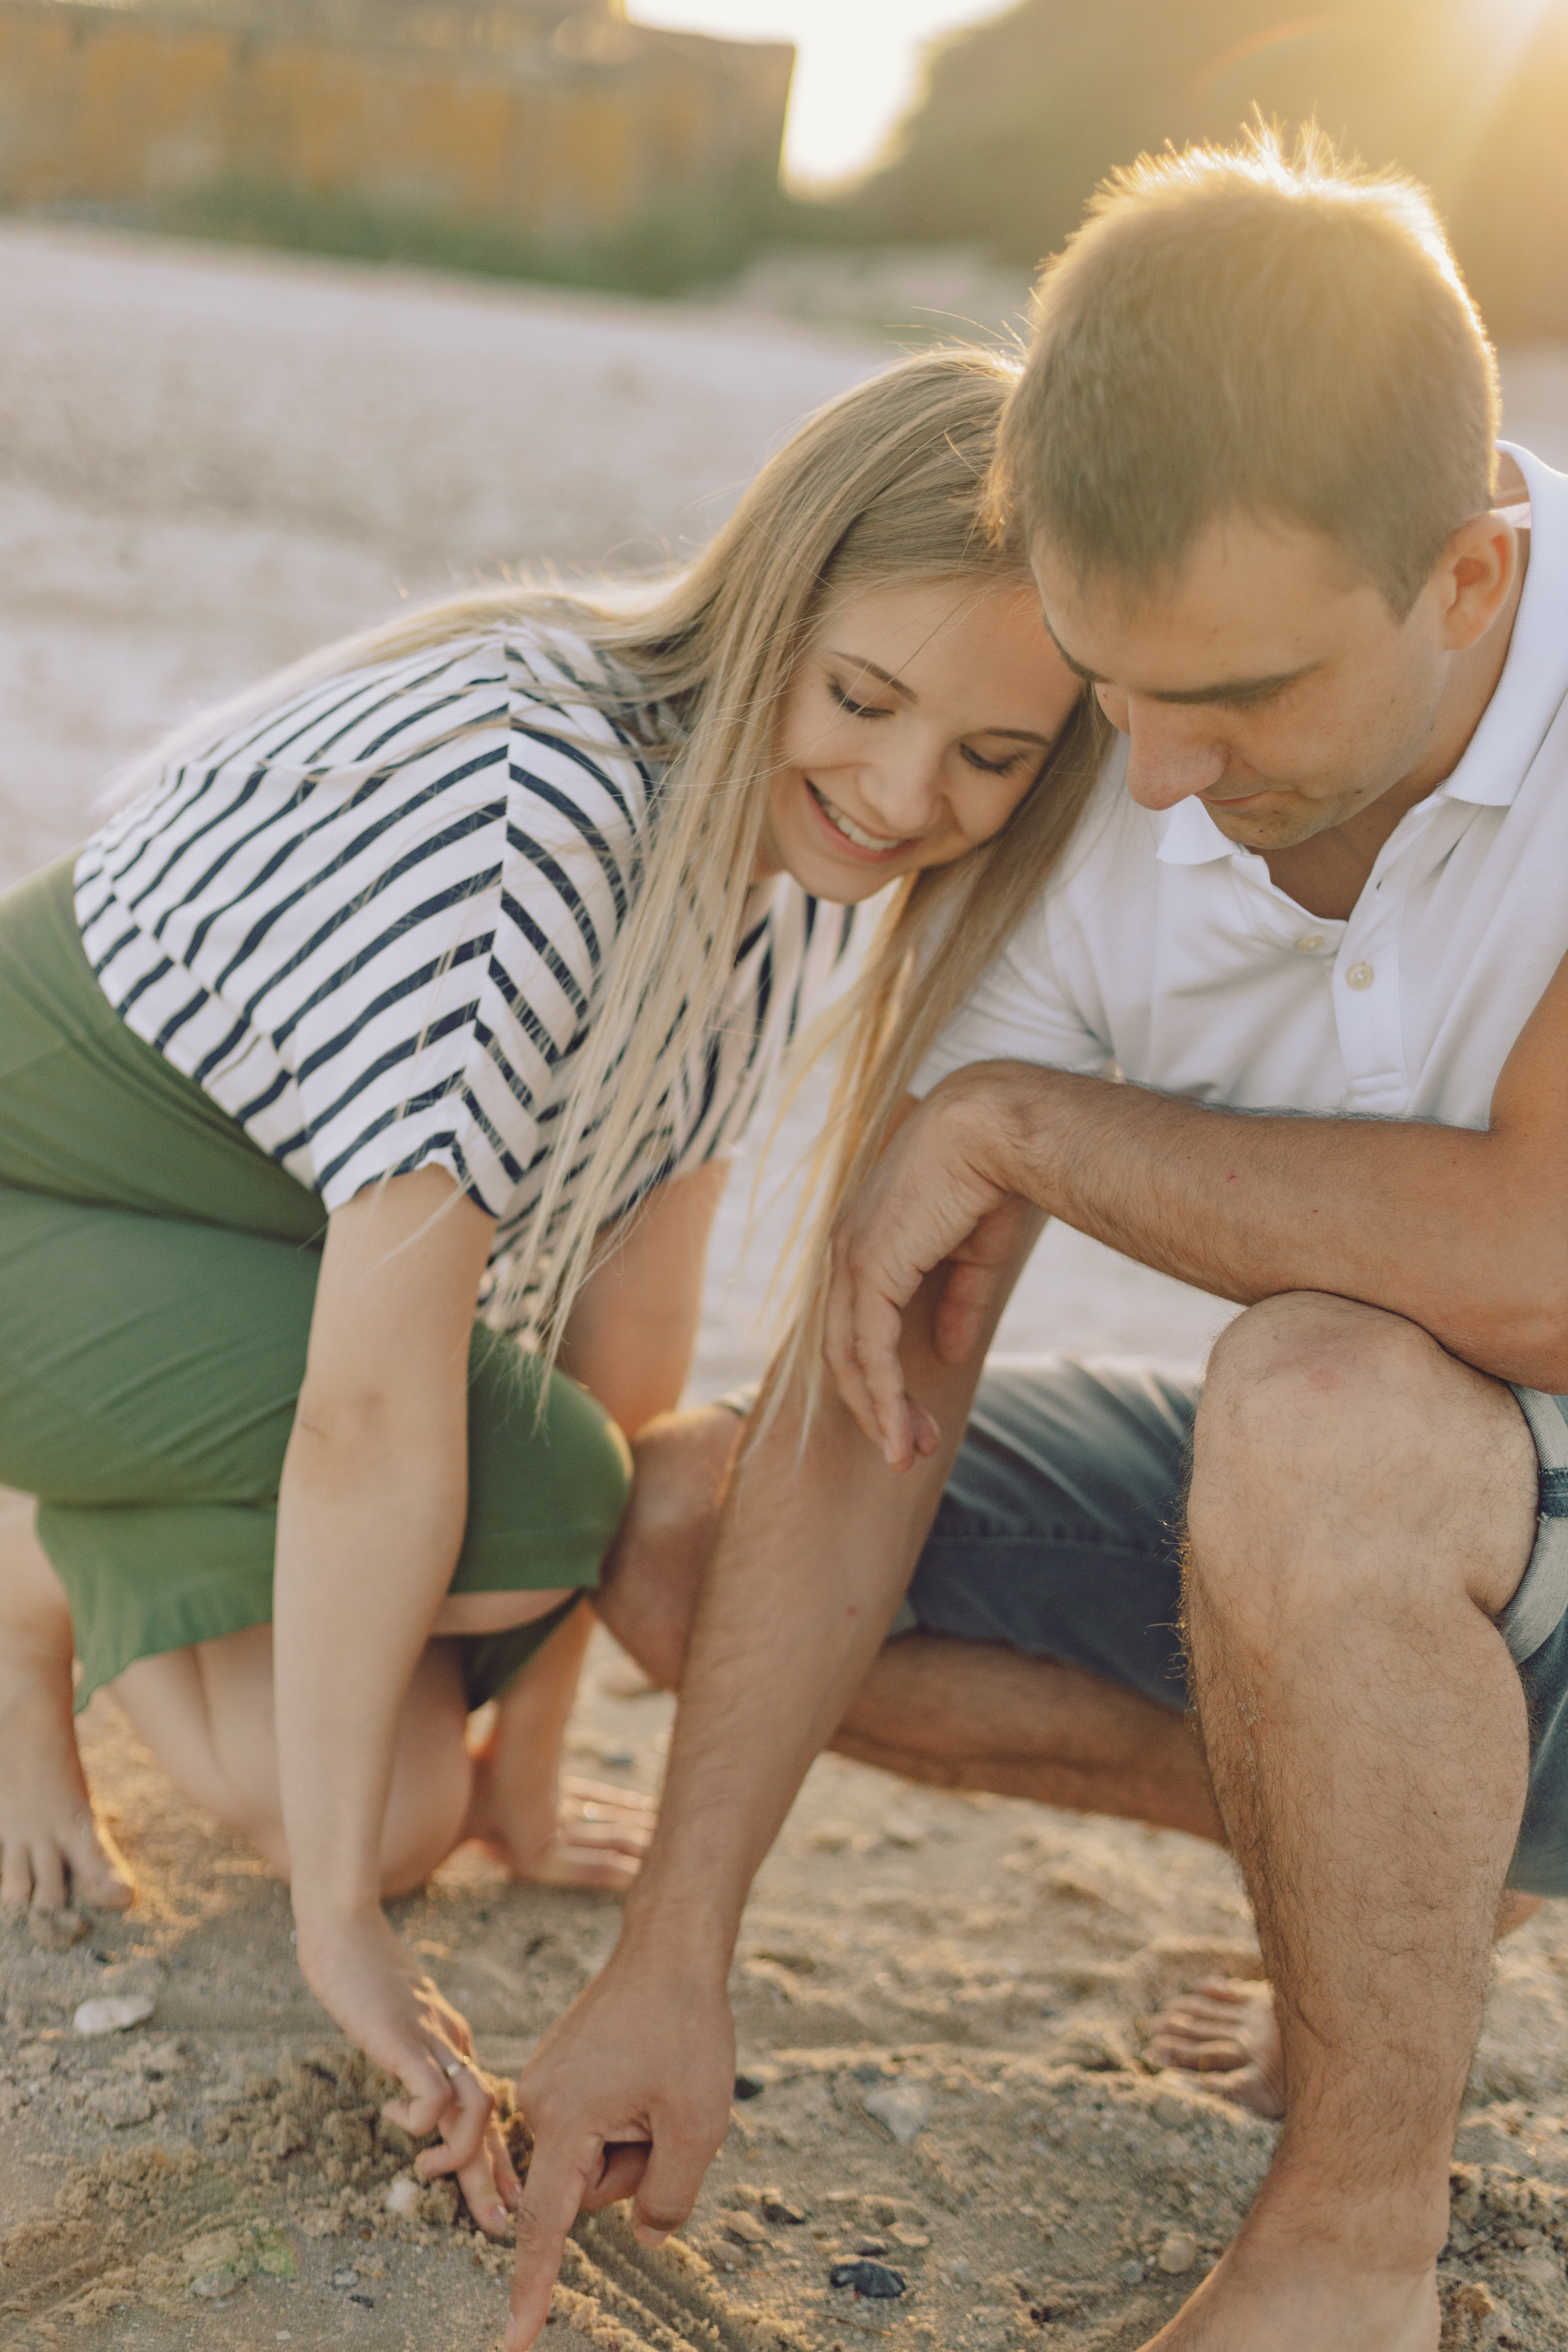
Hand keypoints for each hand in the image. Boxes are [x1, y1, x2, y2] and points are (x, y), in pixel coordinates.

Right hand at [293, 1907, 520, 2234]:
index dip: (496, 2156)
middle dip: (493, 2176)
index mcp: (453, 2040)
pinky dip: (421, 2119)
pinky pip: (433, 2091)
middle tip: (501, 2224)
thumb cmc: (364, 1969)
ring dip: (459, 2153)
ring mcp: (432, 2039)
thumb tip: (414, 2090)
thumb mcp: (400, 2018)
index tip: (502, 2199)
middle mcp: (453, 2042)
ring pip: (474, 2107)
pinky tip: (394, 2115)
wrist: (344, 1925)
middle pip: (489, 2116)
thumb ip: (414, 2049)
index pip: (486, 2105)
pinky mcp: (405, 2038)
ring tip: (427, 2169)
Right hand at [505, 1948, 735, 2346]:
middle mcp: (538, 2105)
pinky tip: (647, 2071)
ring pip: (592, 2157)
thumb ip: (671, 2195)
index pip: (545, 2226)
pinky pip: (592, 2125)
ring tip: (658, 2083)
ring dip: (633, 2139)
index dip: (533, 2290)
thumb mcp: (699, 2122)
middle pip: (587, 2189)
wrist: (669, 1949)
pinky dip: (625, 2116)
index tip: (515, 2343)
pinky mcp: (559, 2072)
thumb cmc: (686, 2027)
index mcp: (564, 2121)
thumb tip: (647, 2236)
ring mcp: (545, 2085)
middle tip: (668, 2109)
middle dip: (634, 2167)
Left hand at [826, 1075, 1037, 1468]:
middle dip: (877, 1407)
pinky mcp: (869, 1267)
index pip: (855, 1325)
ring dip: (880, 1413)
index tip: (913, 1418)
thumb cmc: (991, 1174)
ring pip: (849, 1359)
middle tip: (912, 1451)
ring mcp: (850, 1258)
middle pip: (844, 1350)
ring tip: (909, 1456)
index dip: (880, 1377)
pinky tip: (904, 1432)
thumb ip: (957, 1302)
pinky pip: (869, 1351)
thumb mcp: (973, 1253)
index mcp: (863, 1240)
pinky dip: (884, 1397)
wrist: (997, 1127)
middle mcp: (845, 1250)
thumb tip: (948, 1352)